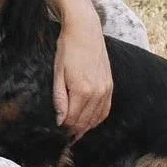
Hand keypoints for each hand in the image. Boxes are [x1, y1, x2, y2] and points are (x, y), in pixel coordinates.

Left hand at [53, 13, 111, 136]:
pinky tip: (89, 121)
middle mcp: (97, 93)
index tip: (57, 132)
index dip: (64, 128)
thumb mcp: (58, 72)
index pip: (73, 119)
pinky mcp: (110, 86)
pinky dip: (97, 118)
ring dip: (86, 126)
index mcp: (82, 90)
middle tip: (64, 135)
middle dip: (74, 130)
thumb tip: (60, 119)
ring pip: (96, 118)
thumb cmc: (67, 49)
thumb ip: (59, 97)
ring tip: (75, 131)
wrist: (85, 31)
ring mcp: (106, 90)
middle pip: (85, 121)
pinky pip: (105, 109)